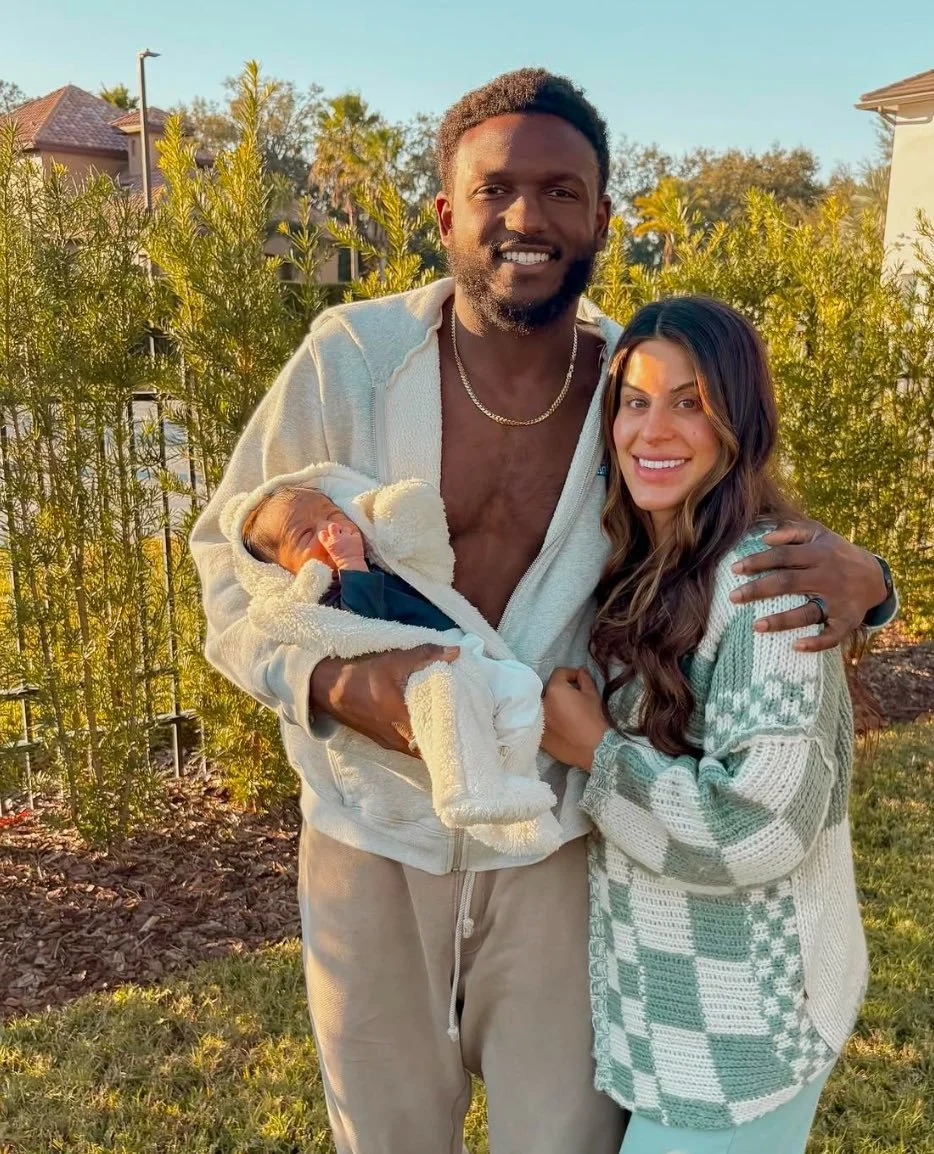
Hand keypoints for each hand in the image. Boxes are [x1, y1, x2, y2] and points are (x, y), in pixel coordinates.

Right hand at [310, 645, 458, 754]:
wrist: (328, 688)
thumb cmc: (362, 675)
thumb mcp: (395, 660)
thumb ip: (427, 655)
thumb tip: (456, 652)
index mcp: (404, 722)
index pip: (436, 740)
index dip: (454, 736)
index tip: (471, 728)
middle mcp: (399, 740)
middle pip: (431, 749)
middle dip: (447, 740)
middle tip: (467, 727)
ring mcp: (390, 743)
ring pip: (419, 749)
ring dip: (433, 740)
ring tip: (452, 726)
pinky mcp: (383, 741)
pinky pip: (409, 746)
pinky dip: (421, 739)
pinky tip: (430, 726)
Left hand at [541, 667, 609, 770]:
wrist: (592, 750)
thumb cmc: (594, 720)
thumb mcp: (592, 696)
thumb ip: (585, 680)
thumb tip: (580, 671)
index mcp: (555, 690)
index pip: (559, 673)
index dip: (571, 674)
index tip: (579, 681)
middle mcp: (542, 702)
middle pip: (550, 689)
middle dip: (561, 690)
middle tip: (574, 697)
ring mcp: (538, 720)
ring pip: (545, 705)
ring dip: (554, 705)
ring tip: (568, 712)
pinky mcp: (539, 735)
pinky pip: (543, 721)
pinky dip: (550, 720)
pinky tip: (562, 725)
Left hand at [730, 519, 886, 652]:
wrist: (875, 576)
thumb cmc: (836, 553)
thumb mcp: (819, 534)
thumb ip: (792, 531)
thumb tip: (764, 537)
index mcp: (818, 554)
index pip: (783, 557)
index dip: (758, 561)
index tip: (734, 569)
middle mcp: (827, 577)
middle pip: (788, 583)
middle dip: (758, 590)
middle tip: (733, 597)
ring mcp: (837, 601)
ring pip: (807, 612)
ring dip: (781, 621)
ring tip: (755, 626)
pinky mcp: (847, 620)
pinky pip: (832, 635)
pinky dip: (816, 642)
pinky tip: (796, 646)